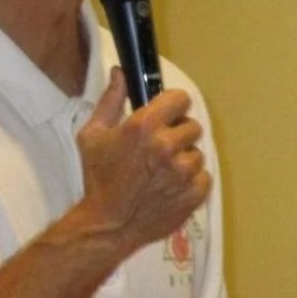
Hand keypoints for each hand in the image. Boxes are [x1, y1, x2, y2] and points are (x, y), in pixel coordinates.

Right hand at [75, 68, 211, 250]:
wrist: (108, 225)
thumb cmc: (98, 178)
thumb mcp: (92, 134)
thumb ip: (110, 100)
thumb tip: (120, 72)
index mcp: (144, 127)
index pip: (180, 99)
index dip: (173, 106)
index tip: (166, 116)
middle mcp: (167, 146)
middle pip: (192, 125)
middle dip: (178, 134)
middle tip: (160, 149)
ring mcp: (183, 172)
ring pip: (197, 153)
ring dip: (184, 159)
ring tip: (163, 172)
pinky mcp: (194, 194)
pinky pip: (203, 177)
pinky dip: (191, 182)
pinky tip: (171, 187)